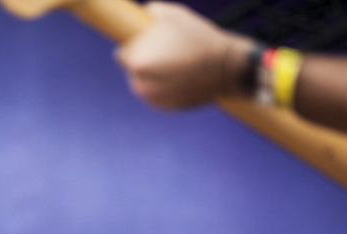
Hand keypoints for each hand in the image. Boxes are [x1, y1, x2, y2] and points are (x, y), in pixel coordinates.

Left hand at [115, 2, 254, 108]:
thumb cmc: (198, 38)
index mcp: (137, 62)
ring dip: (153, 75)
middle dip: (145, 60)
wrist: (225, 66)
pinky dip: (164, 87)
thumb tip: (143, 13)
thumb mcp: (172, 14)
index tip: (146, 42)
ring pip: (145, 83)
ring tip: (174, 63)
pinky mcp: (166, 108)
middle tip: (164, 51)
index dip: (134, 45)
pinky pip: (158, 95)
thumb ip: (150, 12)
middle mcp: (140, 85)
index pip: (122, 54)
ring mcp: (153, 99)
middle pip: (134, 70)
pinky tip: (179, 76)